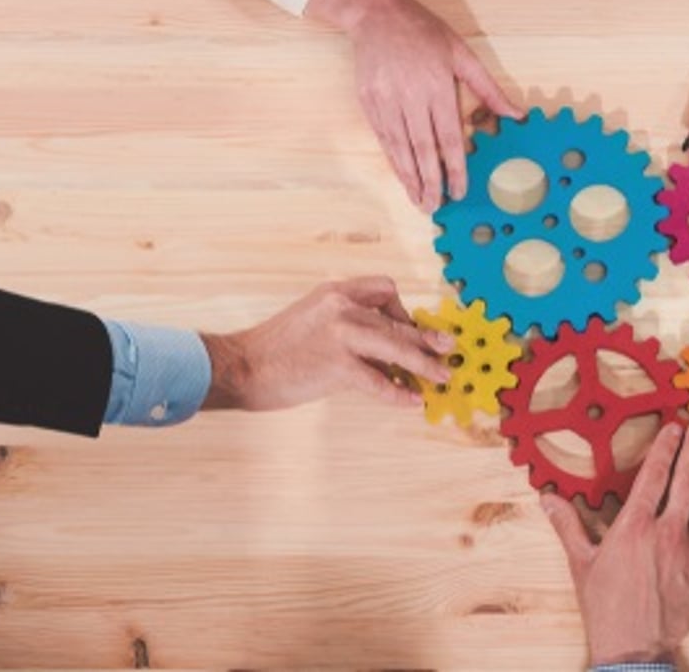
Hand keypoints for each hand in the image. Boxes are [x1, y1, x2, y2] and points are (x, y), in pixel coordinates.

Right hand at [201, 277, 451, 410]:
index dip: (403, 309)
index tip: (410, 328)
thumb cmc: (276, 348)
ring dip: (424, 364)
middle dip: (426, 337)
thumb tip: (385, 344)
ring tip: (441, 376)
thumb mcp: (313, 318)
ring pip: (397, 347)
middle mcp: (341, 306)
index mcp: (335, 292)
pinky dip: (398, 393)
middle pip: (397, 321)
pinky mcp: (337, 365)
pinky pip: (379, 381)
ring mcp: (341, 335)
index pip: (384, 288)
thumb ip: (346, 322)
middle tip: (447, 347)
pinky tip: (411, 400)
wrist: (241, 366)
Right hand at [307, 0, 522, 211]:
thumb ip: (488, 89)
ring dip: (409, 177)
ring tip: (419, 200)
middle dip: (430, 182)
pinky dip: (393, 160)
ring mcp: (385, 99)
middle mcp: (409, 95)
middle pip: (422, 149)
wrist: (376, 14)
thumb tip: (516, 114)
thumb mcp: (462, 54)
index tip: (459, 191)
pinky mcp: (368, 101)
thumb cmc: (424, 32)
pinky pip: (383, 137)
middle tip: (436, 207)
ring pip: (399, 147)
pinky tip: (401, 176)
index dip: (454, 168)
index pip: (448, 137)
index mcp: (436, 85)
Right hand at [541, 420, 688, 664]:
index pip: (654, 474)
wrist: (633, 647)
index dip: (666, 447)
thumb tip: (547, 498)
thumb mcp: (581, 563)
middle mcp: (668, 531)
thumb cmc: (606, 606)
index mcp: (635, 525)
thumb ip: (568, 525)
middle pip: (687, 480)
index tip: (674, 427)